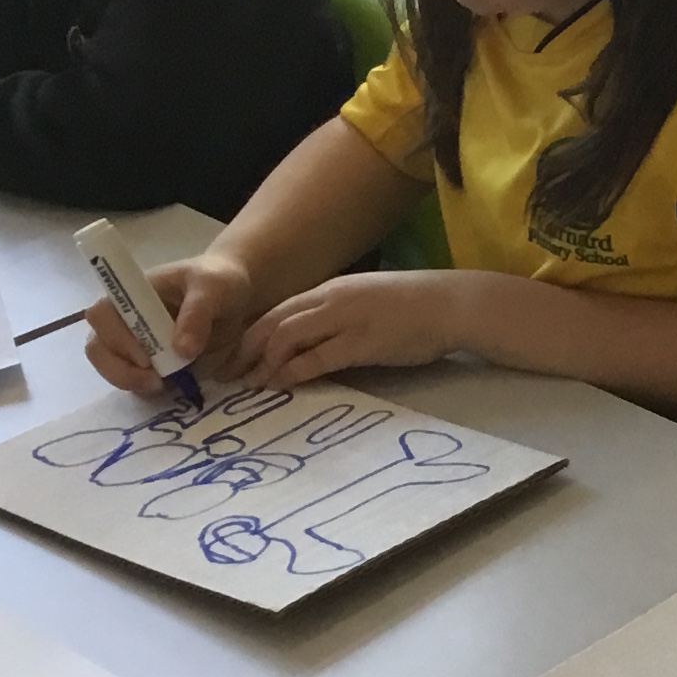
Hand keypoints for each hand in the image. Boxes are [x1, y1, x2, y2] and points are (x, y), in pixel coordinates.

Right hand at [83, 254, 254, 395]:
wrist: (235, 295)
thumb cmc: (219, 282)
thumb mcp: (214, 288)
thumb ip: (198, 313)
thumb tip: (181, 350)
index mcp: (132, 292)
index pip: (103, 314)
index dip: (116, 338)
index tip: (147, 358)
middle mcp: (124, 316)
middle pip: (98, 345)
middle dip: (120, 368)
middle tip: (155, 381)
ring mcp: (132, 339)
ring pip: (109, 364)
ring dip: (128, 380)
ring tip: (161, 386)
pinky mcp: (146, 359)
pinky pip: (129, 376)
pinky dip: (141, 386)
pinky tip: (167, 387)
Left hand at [230, 270, 461, 387]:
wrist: (452, 304)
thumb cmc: (414, 308)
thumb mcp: (366, 305)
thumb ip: (335, 319)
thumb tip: (309, 345)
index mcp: (330, 290)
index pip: (277, 311)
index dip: (248, 335)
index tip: (232, 358)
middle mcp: (331, 300)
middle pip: (272, 322)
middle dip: (242, 350)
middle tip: (225, 376)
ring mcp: (346, 319)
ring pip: (286, 336)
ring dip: (261, 363)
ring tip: (246, 386)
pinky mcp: (362, 342)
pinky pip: (317, 357)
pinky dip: (292, 372)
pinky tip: (278, 385)